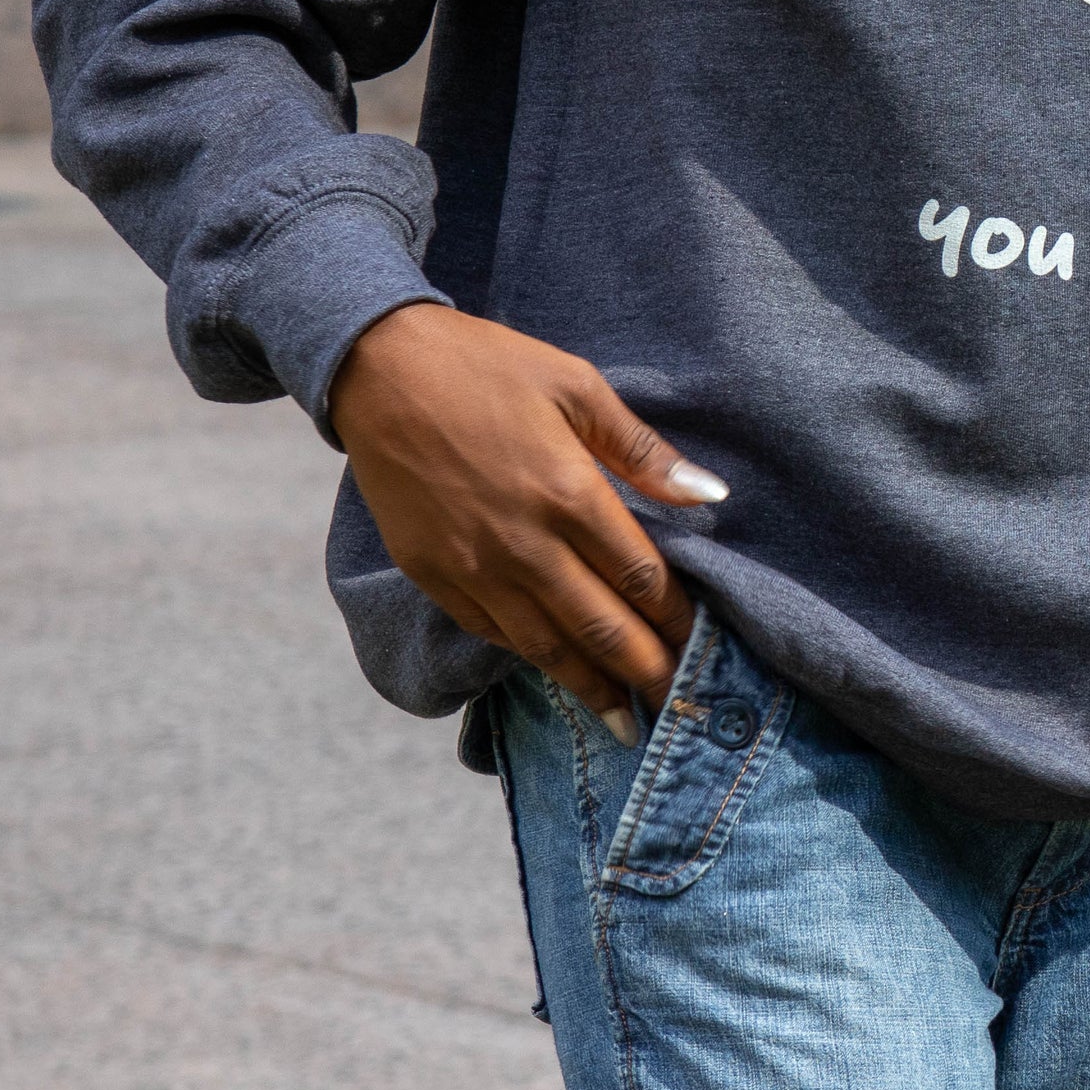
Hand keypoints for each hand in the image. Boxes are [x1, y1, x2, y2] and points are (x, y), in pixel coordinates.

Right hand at [330, 303, 718, 735]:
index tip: (703, 643)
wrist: (378, 370)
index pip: (640, 578)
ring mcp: (473, 567)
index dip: (676, 617)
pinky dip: (532, 661)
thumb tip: (711, 496)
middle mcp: (524, 544)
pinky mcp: (432, 576)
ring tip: (626, 721)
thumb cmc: (487, 367)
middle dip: (646, 671)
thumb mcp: (577, 387)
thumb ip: (643, 452)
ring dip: (592, 688)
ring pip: (546, 647)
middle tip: (680, 706)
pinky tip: (558, 676)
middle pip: (601, 627)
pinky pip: (493, 633)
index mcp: (570, 494)